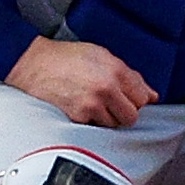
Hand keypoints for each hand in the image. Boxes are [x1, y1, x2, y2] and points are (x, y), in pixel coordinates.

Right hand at [6, 36, 153, 127]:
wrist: (32, 64)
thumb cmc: (66, 58)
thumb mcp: (101, 55)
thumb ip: (130, 76)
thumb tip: (152, 95)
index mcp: (115, 70)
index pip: (143, 97)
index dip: (136, 99)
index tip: (128, 98)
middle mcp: (106, 89)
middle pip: (132, 116)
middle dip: (124, 111)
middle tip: (111, 103)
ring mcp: (92, 106)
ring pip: (114, 125)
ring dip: (108, 119)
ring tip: (93, 104)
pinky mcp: (77, 119)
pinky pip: (95, 129)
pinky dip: (91, 123)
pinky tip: (82, 109)